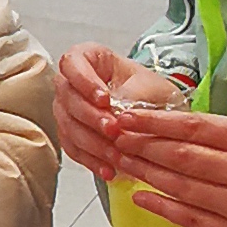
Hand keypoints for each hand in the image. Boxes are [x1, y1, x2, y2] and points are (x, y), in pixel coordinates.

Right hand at [50, 40, 147, 173]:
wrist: (158, 112)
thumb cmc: (151, 91)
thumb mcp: (146, 87)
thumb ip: (127, 98)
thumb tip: (114, 117)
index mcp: (88, 57)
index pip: (72, 63)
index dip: (85, 82)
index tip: (104, 99)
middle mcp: (71, 82)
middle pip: (69, 98)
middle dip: (92, 118)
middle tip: (113, 130)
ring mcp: (68, 108)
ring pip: (69, 126)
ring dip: (93, 143)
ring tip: (115, 155)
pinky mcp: (71, 133)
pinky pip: (74, 148)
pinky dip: (92, 160)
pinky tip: (108, 169)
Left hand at [109, 105, 226, 226]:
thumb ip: (221, 133)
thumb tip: (168, 127)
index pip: (194, 127)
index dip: (155, 122)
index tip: (127, 117)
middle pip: (182, 157)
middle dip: (143, 146)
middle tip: (114, 137)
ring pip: (182, 188)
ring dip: (146, 174)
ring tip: (121, 161)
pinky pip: (190, 220)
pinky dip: (161, 207)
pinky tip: (139, 196)